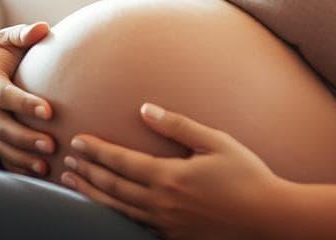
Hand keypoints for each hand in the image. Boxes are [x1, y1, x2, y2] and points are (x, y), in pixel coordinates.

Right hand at [0, 22, 55, 175]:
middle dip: (24, 137)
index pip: (3, 94)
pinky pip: (1, 157)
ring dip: (21, 157)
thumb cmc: (4, 51)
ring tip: (45, 165)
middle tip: (51, 144)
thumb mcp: (9, 38)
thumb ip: (24, 35)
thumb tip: (41, 28)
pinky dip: (17, 167)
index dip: (23, 103)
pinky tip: (38, 174)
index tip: (49, 110)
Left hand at [61, 104, 284, 239]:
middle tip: (67, 161)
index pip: (121, 162)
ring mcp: (165, 224)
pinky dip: (115, 215)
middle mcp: (161, 203)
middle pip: (112, 188)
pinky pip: (136, 226)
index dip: (97, 151)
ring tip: (74, 183)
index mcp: (169, 177)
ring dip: (93, 195)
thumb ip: (178, 125)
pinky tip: (109, 208)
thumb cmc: (246, 174)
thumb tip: (146, 109)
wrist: (268, 217)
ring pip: (118, 210)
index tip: (78, 141)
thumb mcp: (216, 141)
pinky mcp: (174, 237)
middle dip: (87, 173)